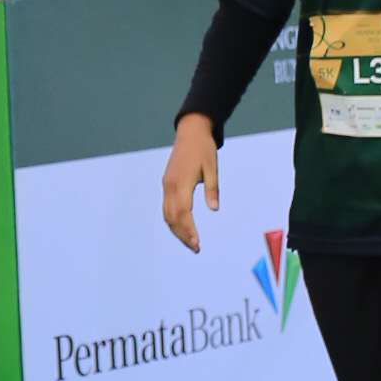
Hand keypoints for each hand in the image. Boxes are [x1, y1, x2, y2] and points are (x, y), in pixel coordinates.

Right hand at [162, 113, 218, 253]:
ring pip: (167, 214)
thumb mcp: (212, 167)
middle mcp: (170, 186)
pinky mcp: (166, 183)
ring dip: (176, 230)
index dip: (189, 230)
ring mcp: (166, 185)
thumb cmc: (203, 149)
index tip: (197, 243)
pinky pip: (166, 207)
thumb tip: (214, 209)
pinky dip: (172, 220)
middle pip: (172, 218)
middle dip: (183, 235)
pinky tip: (181, 226)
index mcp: (181, 182)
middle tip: (196, 248)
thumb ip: (212, 188)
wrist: (190, 132)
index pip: (184, 213)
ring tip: (189, 242)